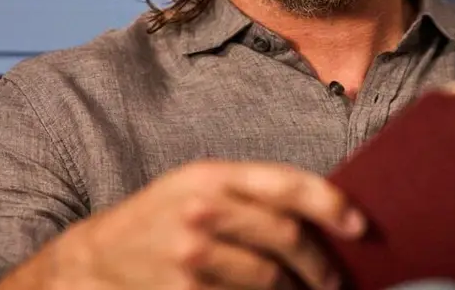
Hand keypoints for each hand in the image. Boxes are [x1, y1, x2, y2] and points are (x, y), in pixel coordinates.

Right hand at [42, 160, 365, 289]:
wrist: (94, 263)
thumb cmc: (156, 221)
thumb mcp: (194, 189)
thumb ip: (249, 196)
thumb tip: (321, 216)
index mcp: (210, 176)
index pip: (285, 184)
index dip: (330, 204)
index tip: (359, 225)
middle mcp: (201, 211)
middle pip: (287, 237)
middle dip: (321, 264)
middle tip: (335, 279)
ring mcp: (192, 257)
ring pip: (272, 279)